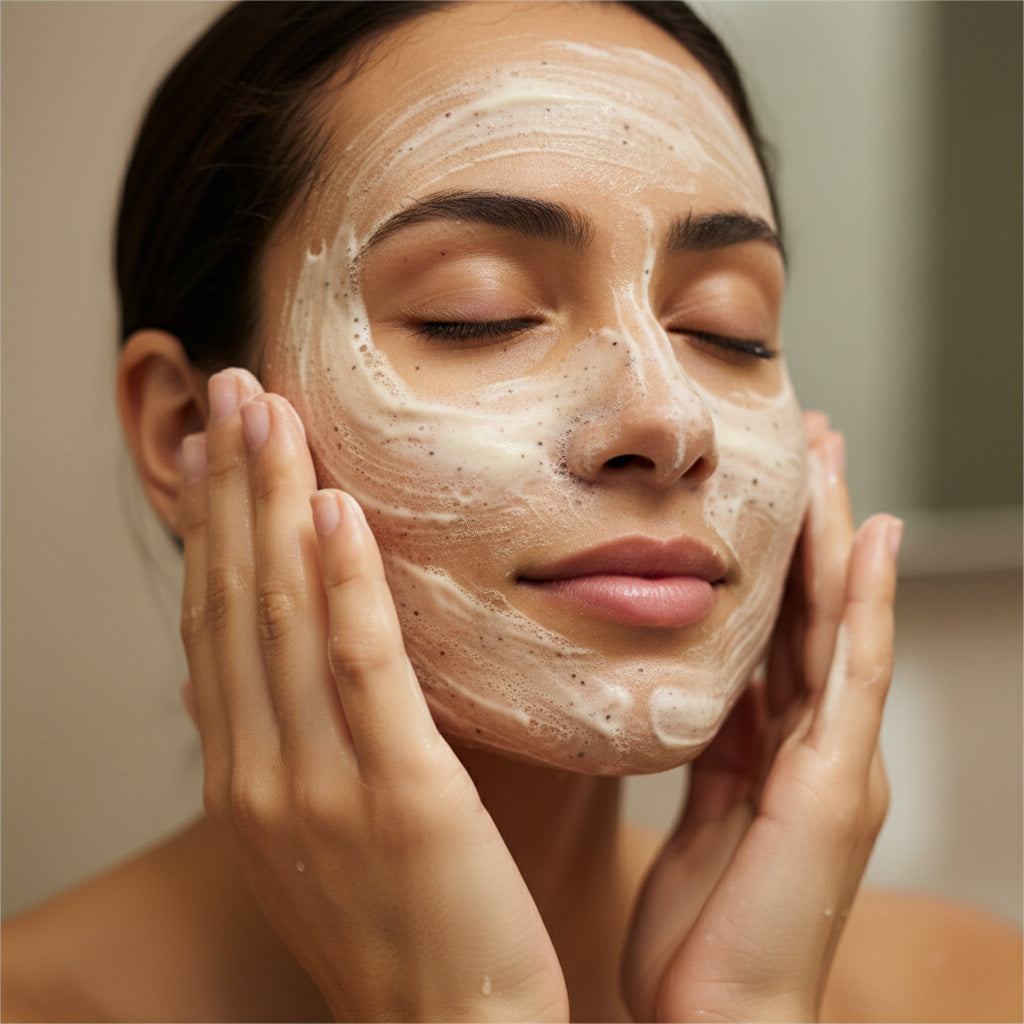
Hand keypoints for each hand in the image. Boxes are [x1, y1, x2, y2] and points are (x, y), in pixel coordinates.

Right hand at [177, 369, 567, 1022]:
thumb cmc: (399, 923)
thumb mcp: (315, 830)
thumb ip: (285, 742)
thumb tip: (250, 665)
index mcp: (245, 776)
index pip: (217, 622)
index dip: (211, 526)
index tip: (215, 446)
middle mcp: (262, 770)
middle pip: (236, 597)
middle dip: (229, 485)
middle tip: (230, 388)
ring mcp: (321, 783)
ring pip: (282, 613)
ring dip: (271, 501)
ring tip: (266, 411)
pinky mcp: (400, 793)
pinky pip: (360, 665)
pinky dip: (343, 579)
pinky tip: (335, 504)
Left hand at [622, 413, 901, 1021]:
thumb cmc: (703, 938)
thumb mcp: (693, 822)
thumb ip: (705, 753)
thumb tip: (689, 697)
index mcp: (772, 753)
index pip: (774, 634)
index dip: (773, 563)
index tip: (759, 494)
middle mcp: (816, 746)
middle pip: (811, 613)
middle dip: (811, 529)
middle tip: (808, 445)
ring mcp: (836, 762)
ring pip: (836, 623)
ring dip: (836, 539)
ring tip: (833, 460)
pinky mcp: (840, 782)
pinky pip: (853, 673)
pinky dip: (865, 603)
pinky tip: (871, 538)